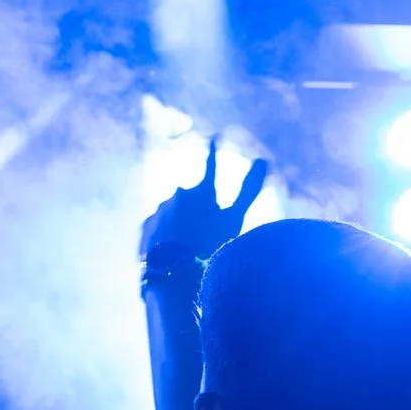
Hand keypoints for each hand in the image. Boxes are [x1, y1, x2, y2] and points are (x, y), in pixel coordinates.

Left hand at [140, 138, 268, 262]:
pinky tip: (175, 251)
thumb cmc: (209, 244)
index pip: (211, 167)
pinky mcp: (146, 228)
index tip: (215, 137)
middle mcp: (175, 195)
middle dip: (199, 207)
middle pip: (193, 197)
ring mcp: (158, 211)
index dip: (214, 152)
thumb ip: (248, 189)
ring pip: (175, 214)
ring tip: (192, 247)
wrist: (174, 273)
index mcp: (199, 191)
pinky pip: (159, 228)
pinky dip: (167, 235)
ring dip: (182, 224)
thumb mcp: (234, 218)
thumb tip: (265, 159)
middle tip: (208, 231)